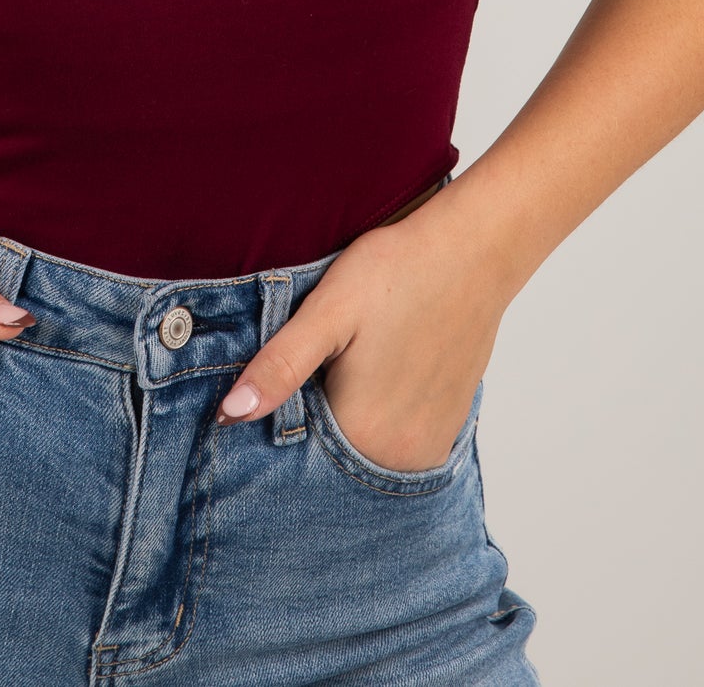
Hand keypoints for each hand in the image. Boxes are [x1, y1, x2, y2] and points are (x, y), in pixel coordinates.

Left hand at [214, 183, 509, 472]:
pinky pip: (398, 438)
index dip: (278, 415)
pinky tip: (378, 368)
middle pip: (333, 453)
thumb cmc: (397, 270)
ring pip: (364, 447)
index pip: (296, 452)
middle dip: (312, 419)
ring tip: (349, 360)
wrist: (474, 248)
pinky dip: (380, 416)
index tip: (282, 376)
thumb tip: (229, 417)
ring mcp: (432, 444)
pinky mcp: (451, 424)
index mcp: (364, 433)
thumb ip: (279, 368)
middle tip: (323, 357)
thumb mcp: (327, 311)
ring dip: (347, 418)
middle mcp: (402, 454)